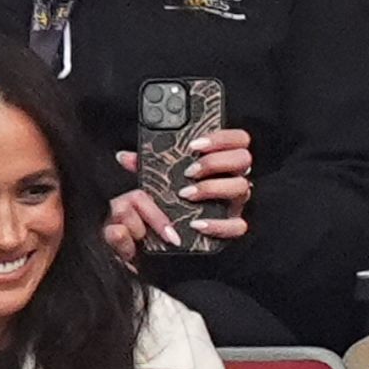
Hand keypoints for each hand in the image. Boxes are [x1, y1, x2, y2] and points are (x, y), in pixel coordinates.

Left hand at [104, 129, 253, 263]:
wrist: (174, 230)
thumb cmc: (173, 195)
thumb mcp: (161, 177)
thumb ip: (147, 165)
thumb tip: (125, 157)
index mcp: (222, 160)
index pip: (238, 139)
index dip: (221, 137)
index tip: (195, 144)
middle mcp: (233, 177)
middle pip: (243, 160)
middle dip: (215, 162)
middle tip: (189, 171)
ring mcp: (234, 201)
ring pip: (241, 188)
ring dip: (213, 188)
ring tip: (187, 194)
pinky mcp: (232, 224)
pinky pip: (237, 225)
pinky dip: (219, 224)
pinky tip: (197, 223)